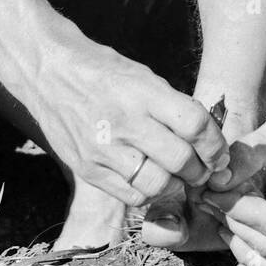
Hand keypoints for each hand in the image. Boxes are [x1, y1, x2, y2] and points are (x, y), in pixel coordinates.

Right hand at [35, 40, 229, 208]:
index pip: (194, 125)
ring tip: (178, 178)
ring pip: (157, 185)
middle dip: (200, 170)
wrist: (47, 72)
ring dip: (176, 186)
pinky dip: (148, 194)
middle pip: (180, 160)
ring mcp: (103, 149)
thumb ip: (171, 106)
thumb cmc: (102, 70)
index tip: (218, 151)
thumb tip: (205, 137)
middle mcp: (124, 122)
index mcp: (142, 92)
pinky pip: (130, 194)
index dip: (215, 143)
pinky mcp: (87, 169)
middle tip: (203, 169)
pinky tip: (150, 181)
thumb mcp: (142, 76)